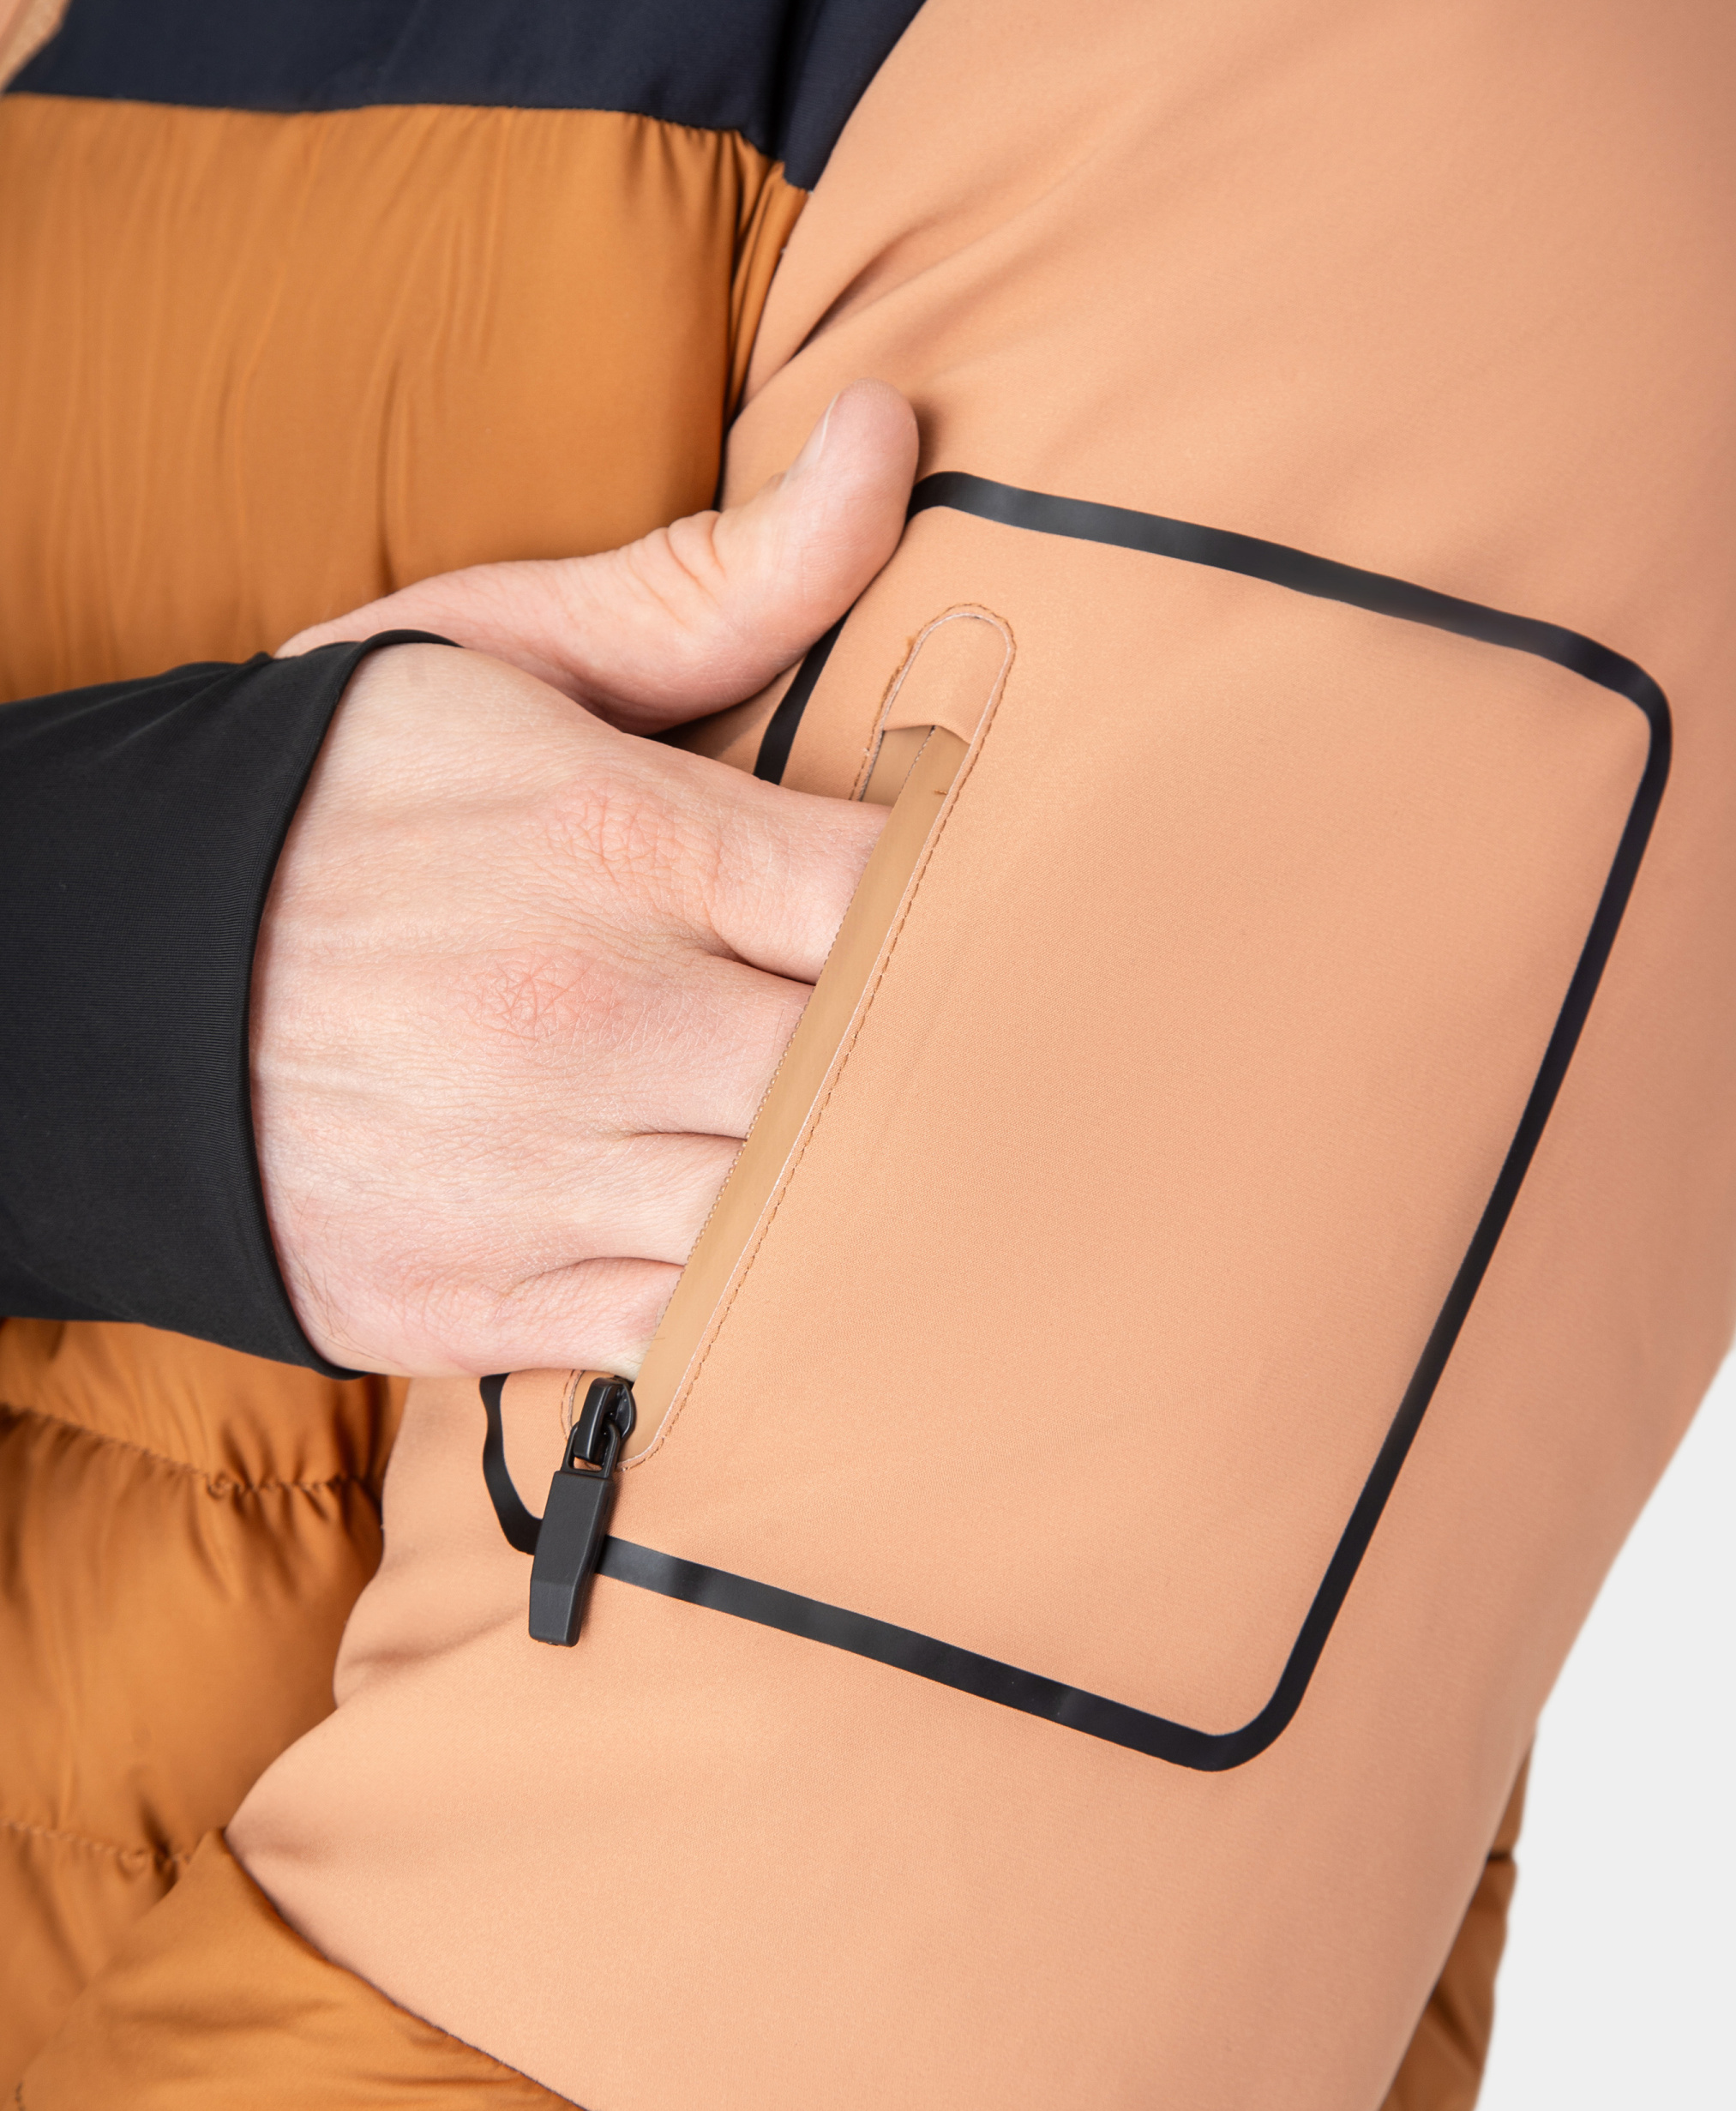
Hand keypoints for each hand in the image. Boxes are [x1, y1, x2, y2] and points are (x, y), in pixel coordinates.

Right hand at [256, 383, 916, 1374]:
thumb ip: (715, 580)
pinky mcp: (486, 1299)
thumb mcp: (488, 652)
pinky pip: (697, 1335)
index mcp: (614, 836)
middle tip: (996, 1048)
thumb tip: (888, 435)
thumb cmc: (323, 806)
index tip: (994, 914)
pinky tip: (784, 1250)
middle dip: (948, 1060)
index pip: (897, 894)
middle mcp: (591, 1014)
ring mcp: (537, 1175)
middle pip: (876, 1070)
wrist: (87, 990)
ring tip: (909, 1152)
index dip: (983, 912)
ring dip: (869, 1190)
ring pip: (805, 1220)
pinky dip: (760, 1305)